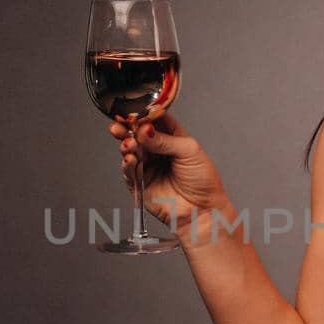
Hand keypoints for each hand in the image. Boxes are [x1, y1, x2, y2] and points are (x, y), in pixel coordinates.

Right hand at [108, 112, 228, 230]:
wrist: (202, 210)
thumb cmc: (203, 181)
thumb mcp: (189, 151)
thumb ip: (165, 140)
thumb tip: (145, 129)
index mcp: (172, 137)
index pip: (154, 120)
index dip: (143, 116)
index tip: (134, 112)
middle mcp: (158, 150)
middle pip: (138, 134)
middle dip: (127, 129)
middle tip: (120, 126)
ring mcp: (148, 165)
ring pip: (131, 150)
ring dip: (127, 145)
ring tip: (129, 144)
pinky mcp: (140, 183)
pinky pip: (129, 170)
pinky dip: (127, 163)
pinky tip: (130, 158)